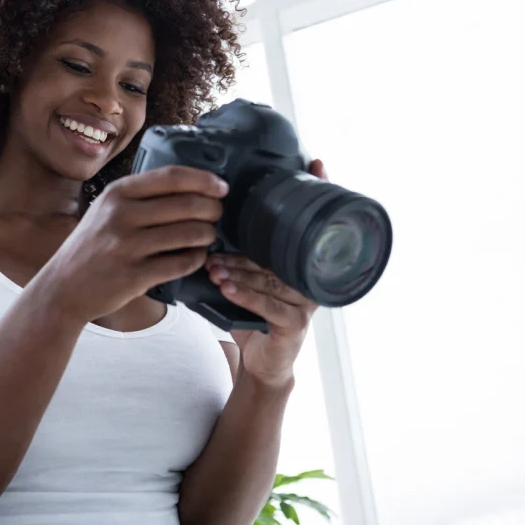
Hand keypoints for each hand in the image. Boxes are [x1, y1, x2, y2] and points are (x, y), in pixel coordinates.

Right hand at [38, 165, 228, 323]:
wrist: (62, 288)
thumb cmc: (91, 247)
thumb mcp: (105, 210)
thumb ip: (139, 196)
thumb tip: (191, 185)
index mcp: (117, 193)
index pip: (172, 177)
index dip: (204, 180)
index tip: (221, 187)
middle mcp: (121, 215)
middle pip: (188, 204)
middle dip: (213, 210)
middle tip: (217, 215)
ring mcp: (127, 246)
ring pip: (190, 234)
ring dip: (208, 236)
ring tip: (207, 238)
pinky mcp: (134, 275)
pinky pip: (182, 264)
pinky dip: (196, 260)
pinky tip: (195, 258)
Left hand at [204, 159, 329, 386]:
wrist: (261, 362)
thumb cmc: (255, 314)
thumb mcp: (250, 277)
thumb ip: (244, 251)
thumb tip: (216, 215)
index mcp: (300, 262)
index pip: (307, 225)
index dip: (314, 194)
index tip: (314, 165)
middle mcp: (307, 278)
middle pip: (280, 251)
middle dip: (249, 243)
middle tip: (217, 236)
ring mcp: (304, 302)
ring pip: (268, 278)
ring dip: (238, 269)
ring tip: (213, 263)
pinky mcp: (293, 325)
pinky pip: (266, 305)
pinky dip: (244, 295)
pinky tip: (226, 286)